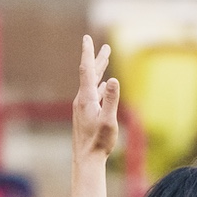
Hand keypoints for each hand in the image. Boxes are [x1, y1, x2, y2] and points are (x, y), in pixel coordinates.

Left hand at [74, 36, 118, 157]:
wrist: (86, 158)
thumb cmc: (99, 142)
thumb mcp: (109, 120)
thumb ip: (111, 99)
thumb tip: (114, 79)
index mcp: (87, 98)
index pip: (87, 70)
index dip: (88, 53)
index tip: (87, 38)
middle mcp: (82, 100)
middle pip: (90, 74)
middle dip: (97, 59)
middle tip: (105, 46)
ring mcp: (83, 107)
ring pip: (92, 83)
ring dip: (99, 71)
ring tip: (105, 60)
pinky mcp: (85, 113)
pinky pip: (93, 94)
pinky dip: (99, 85)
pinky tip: (103, 86)